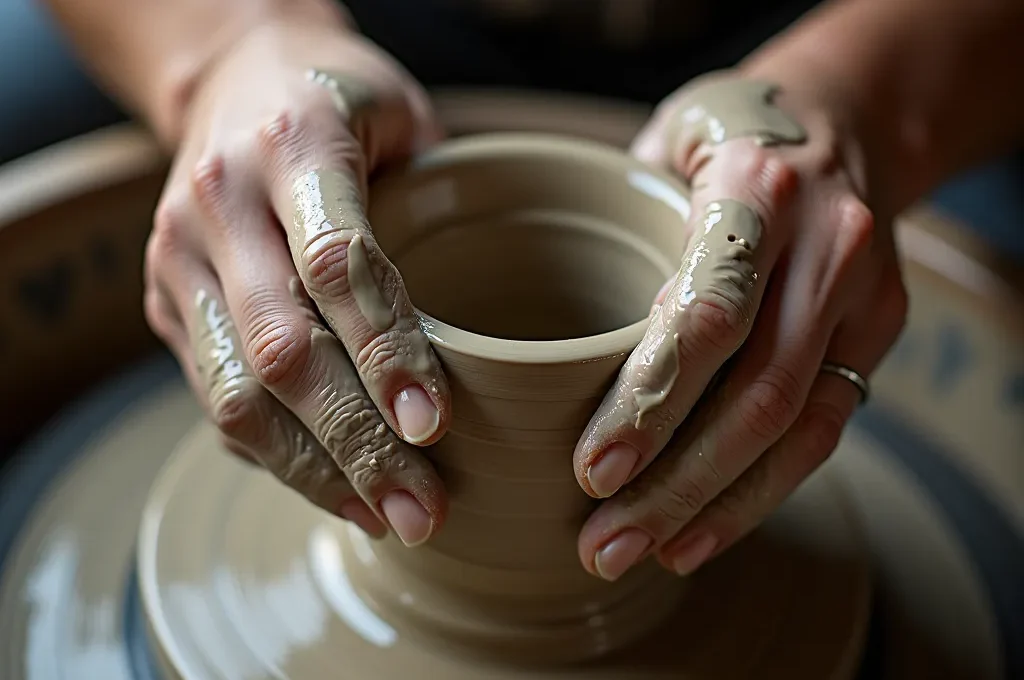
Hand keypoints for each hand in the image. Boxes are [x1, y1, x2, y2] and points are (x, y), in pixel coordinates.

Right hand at [143, 20, 449, 546]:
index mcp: (291, 143)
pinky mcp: (169, 303)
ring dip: (315, 471)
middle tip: (424, 509)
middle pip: (282, 348)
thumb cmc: (342, 100)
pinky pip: (216, 399)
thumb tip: (493, 338)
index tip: (436, 428)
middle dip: (357, 443)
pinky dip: (278, 457)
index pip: (337, 264)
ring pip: (235, 392)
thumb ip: (437, 207)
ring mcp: (181, 258)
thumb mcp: (402, 116)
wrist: (231, 75)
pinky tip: (338, 489)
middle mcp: (221, 203)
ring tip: (387, 518)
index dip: (387, 351)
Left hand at [573, 71, 907, 580]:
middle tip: (599, 543)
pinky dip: (759, 493)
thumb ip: (618, 233)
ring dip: (712, 505)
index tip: (591, 470)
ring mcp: (863, 296)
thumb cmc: (722, 137)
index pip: (708, 312)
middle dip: (673, 482)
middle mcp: (827, 245)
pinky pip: (823, 433)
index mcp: (758, 189)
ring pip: (794, 427)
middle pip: (755, 392)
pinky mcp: (876, 336)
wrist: (843, 120)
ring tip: (637, 553)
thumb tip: (543, 343)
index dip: (651, 400)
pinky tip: (698, 535)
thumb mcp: (660, 149)